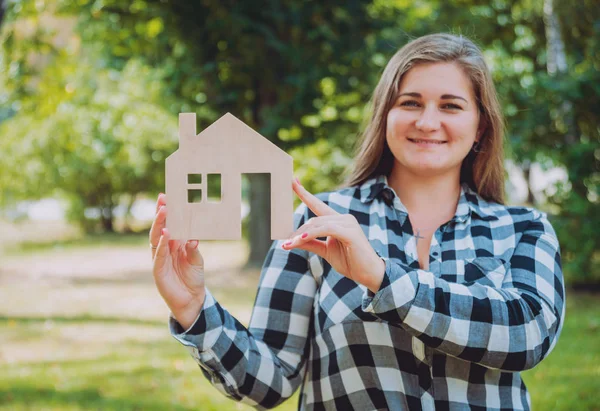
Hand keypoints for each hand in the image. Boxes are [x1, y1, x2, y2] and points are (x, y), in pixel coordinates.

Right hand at [149, 193, 205, 329]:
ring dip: (160, 225)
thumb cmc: (193, 277)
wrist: (192, 299)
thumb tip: (192, 238)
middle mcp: (165, 248)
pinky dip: (162, 244)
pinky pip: (159, 254)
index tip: (168, 196)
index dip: (168, 211)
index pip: (169, 224)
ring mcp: (159, 258)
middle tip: (163, 199)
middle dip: (161, 213)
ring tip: (164, 211)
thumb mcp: (197, 259)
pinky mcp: (158, 270)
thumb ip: (193, 248)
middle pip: (160, 227)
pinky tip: (166, 234)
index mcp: (174, 244)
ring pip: (157, 238)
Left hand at [283, 179, 384, 292]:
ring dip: (301, 235)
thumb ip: (311, 243)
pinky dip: (312, 234)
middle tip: (284, 243)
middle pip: (313, 220)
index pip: (318, 205)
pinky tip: (301, 239)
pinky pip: (327, 229)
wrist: (369, 274)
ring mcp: (348, 224)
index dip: (304, 193)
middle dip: (297, 232)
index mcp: (337, 221)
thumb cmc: (350, 262)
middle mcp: (343, 218)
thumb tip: (292, 240)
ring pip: (318, 224)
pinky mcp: (351, 232)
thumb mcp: (325, 251)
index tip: (292, 181)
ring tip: (288, 244)